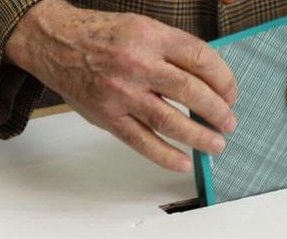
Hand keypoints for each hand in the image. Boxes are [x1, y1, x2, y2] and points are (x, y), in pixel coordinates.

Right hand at [5, 0, 237, 171]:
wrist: (54, 42)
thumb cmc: (102, 36)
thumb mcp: (141, 28)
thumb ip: (172, 51)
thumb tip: (210, 81)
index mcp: (151, 36)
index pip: (200, 58)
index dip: (223, 79)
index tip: (232, 93)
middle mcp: (137, 63)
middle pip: (191, 91)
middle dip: (218, 111)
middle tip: (229, 122)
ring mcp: (121, 93)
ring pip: (171, 120)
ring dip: (200, 136)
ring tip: (217, 144)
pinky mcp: (108, 116)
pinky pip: (142, 141)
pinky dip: (166, 155)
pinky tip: (184, 162)